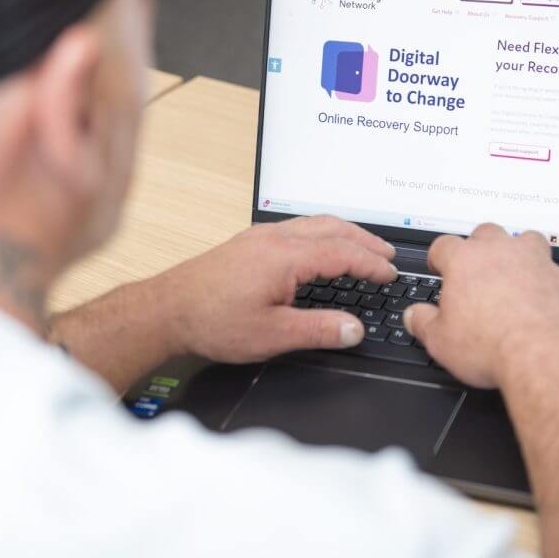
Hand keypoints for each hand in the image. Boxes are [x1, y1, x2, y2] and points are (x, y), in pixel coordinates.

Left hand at [159, 216, 396, 362]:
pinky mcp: (249, 241)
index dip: (371, 264)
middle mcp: (274, 238)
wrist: (168, 308)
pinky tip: (321, 246)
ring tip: (363, 246)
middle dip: (364, 240)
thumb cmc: (212, 320)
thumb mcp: (272, 335)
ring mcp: (260, 236)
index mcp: (284, 257)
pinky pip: (296, 226)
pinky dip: (322, 232)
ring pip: (314, 223)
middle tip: (387, 255)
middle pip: (332, 228)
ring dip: (344, 232)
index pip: (342, 253)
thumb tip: (354, 329)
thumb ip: (318, 330)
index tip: (390, 274)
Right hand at [403, 223, 558, 387]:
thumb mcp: (440, 341)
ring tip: (513, 274)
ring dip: (518, 252)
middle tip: (476, 271)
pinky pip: (552, 270)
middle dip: (479, 247)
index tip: (439, 268)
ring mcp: (535, 262)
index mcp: (464, 261)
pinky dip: (545, 280)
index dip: (438, 257)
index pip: (443, 245)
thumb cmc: (492, 346)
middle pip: (485, 233)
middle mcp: (500, 253)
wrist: (544, 357)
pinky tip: (540, 300)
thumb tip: (414, 316)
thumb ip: (422, 322)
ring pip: (525, 240)